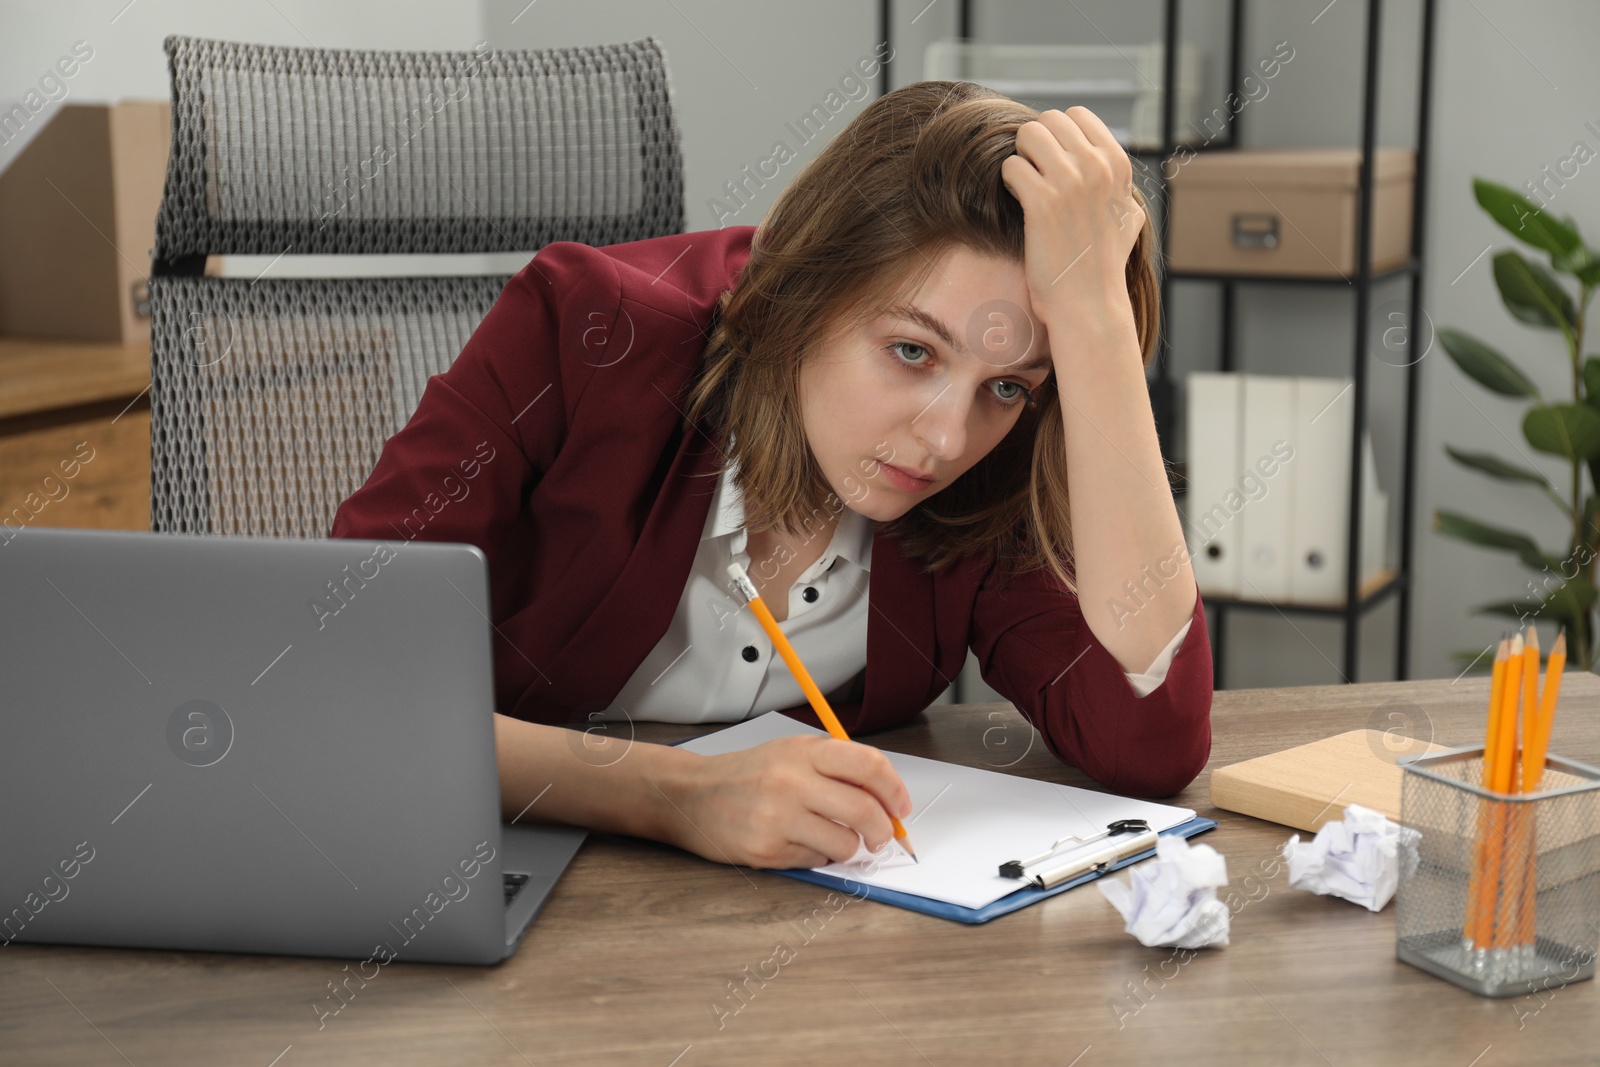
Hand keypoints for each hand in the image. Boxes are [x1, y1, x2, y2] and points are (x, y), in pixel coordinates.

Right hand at [659, 735, 912, 868]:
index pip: (869, 766)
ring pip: (845, 845)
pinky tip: (798, 843)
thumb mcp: (791, 752)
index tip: (901, 807)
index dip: (894, 790)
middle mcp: (792, 782)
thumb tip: (886, 797)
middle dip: (883, 830)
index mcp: (803, 752)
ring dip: (849, 848)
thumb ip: (836, 767)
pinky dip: (817, 857)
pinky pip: (816, 862)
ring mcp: (778, 819)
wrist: (692, 795)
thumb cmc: (749, 774)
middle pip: (864, 811)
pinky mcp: (767, 851)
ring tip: (832, 838)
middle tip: (882, 836)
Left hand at [999, 106, 1143, 322]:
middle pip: (1048, 120)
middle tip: (1034, 176)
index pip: (1077, 115)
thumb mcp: (1128, 218)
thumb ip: (1121, 187)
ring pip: (1028, 135)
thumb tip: (1111, 167)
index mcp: (1117, 164)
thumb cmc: (1103, 265)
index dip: (1057, 136)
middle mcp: (1097, 167)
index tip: (1052, 163)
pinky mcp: (1042, 202)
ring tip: (1025, 187)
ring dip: (1020, 159)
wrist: (1088, 303)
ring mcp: (1070, 182)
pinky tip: (1018, 203)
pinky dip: (1008, 182)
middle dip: (1034, 145)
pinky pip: (1011, 166)